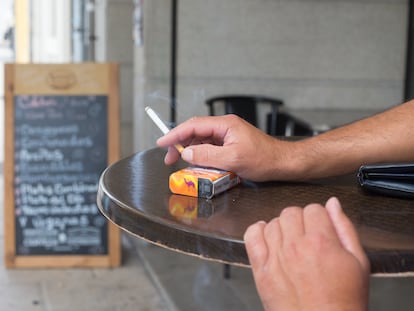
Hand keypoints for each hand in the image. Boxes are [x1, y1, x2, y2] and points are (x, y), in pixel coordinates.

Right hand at [157, 114, 296, 180]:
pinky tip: (197, 164)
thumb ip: (208, 155)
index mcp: (225, 125)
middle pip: (195, 131)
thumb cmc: (263, 159)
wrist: (282, 163)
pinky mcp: (230, 144)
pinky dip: (201, 155)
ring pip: (201, 140)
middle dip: (180, 144)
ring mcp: (228, 135)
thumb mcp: (233, 159)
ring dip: (190, 151)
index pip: (193, 126)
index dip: (175, 134)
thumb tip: (188, 153)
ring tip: (181, 163)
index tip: (162, 142)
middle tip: (170, 159)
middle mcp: (225, 127)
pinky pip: (210, 147)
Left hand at [244, 197, 369, 310]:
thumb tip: (333, 203)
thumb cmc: (343, 300)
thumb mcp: (359, 262)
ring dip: (282, 227)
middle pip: (291, 212)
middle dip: (301, 220)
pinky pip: (251, 236)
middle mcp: (295, 245)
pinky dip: (257, 231)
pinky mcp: (260, 269)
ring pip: (272, 222)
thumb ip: (345, 228)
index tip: (321, 228)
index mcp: (321, 241)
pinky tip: (268, 237)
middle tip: (308, 237)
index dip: (319, 218)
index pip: (313, 208)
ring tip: (291, 242)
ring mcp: (275, 256)